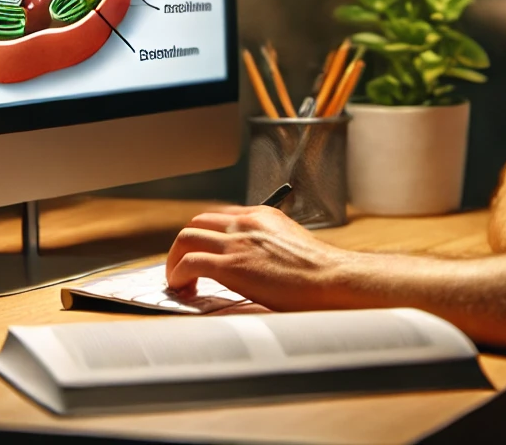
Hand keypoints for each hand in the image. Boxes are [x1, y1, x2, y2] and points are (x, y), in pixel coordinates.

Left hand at [165, 205, 348, 310]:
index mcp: (261, 215)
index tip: (200, 252)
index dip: (203, 235)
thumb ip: (267, 241)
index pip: (218, 216)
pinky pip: (189, 263)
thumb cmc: (318, 270)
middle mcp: (245, 223)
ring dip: (174, 260)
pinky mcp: (231, 266)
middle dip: (184, 245)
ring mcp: (236, 242)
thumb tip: (253, 258)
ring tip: (179, 281)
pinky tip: (183, 290)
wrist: (330, 278)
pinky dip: (178, 276)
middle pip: (196, 223)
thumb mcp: (290, 242)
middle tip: (184, 267)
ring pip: (185, 238)